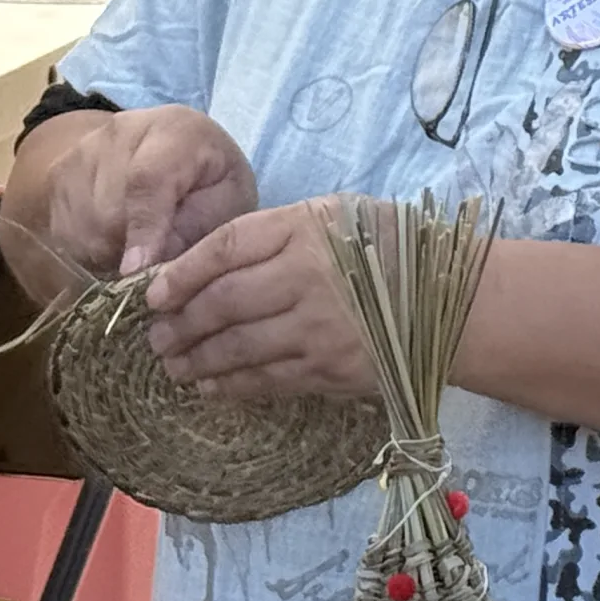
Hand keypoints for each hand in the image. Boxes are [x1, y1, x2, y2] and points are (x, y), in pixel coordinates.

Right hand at [32, 105, 257, 282]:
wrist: (178, 150)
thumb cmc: (211, 182)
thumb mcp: (227, 202)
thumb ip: (196, 228)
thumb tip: (149, 265)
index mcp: (175, 130)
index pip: (147, 180)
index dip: (142, 229)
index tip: (138, 271)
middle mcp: (120, 131)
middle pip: (107, 211)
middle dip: (129, 250)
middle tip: (157, 261)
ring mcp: (83, 150)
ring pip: (80, 227)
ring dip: (107, 253)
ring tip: (140, 247)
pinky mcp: (58, 173)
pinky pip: (63, 232)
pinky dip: (87, 250)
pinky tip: (116, 242)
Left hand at [143, 199, 375, 400]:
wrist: (448, 298)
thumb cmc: (385, 245)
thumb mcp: (333, 214)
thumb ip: (276, 233)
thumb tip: (209, 263)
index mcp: (305, 229)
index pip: (226, 248)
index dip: (181, 272)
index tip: (151, 293)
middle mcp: (307, 278)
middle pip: (224, 303)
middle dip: (180, 323)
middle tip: (156, 336)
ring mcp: (318, 329)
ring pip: (239, 348)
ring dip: (197, 359)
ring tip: (173, 364)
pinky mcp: (330, 370)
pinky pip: (268, 380)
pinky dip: (232, 385)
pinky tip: (210, 386)